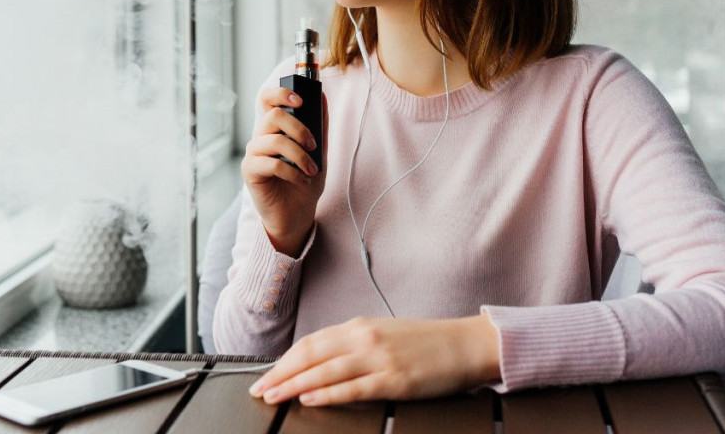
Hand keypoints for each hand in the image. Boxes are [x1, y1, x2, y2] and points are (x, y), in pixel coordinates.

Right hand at [240, 88, 328, 255]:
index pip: (267, 99)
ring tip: (312, 171)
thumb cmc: (305, 182)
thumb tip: (323, 97)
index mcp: (275, 129)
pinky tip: (302, 181)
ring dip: (299, 156)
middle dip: (299, 129)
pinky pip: (271, 163)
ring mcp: (254, 154)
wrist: (297, 215)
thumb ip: (320, 127)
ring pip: (275, 140)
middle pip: (274, 115)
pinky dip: (292, 172)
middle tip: (314, 146)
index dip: (281, 93)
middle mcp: (261, 137)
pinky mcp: (250, 172)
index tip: (301, 102)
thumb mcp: (319, 153)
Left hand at [247, 315, 501, 406]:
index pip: (310, 343)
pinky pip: (353, 386)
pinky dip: (327, 392)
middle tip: (259, 389)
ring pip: (325, 370)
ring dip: (294, 384)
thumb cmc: (426, 343)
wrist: (465, 343)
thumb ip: (353, 345)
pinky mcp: (394, 379)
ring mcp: (378, 358)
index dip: (284, 360)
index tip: (266, 375)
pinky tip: (309, 398)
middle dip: (280, 373)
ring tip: (274, 396)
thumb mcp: (383, 335)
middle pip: (310, 355)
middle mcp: (364, 338)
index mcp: (359, 326)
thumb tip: (321, 362)